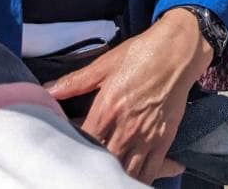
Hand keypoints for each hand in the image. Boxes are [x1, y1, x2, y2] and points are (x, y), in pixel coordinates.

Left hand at [49, 9, 209, 183]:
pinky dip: (141, 179)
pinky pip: (151, 171)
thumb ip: (75, 81)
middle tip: (84, 164)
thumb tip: (48, 90)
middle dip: (91, 167)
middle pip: (103, 163)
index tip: (67, 147)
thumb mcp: (105, 64)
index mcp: (106, 110)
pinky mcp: (163, 140)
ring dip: (114, 177)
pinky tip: (130, 178)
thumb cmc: (142, 54)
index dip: (72, 148)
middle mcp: (125, 128)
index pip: (82, 142)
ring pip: (126, 173)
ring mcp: (145, 137)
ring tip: (105, 174)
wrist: (178, 52)